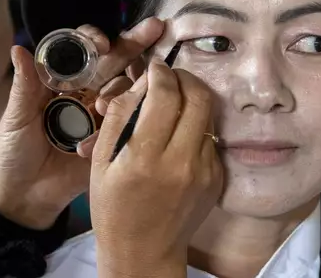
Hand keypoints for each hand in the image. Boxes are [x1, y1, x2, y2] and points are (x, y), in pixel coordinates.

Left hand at [0, 18, 163, 229]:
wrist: (26, 197)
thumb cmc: (15, 152)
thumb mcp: (16, 118)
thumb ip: (24, 86)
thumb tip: (19, 48)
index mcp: (64, 82)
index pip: (84, 51)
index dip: (95, 40)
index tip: (103, 44)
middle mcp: (89, 92)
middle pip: (116, 61)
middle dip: (135, 43)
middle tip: (156, 28)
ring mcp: (106, 115)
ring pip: (127, 90)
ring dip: (124, 91)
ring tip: (102, 109)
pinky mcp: (116, 137)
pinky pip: (131, 121)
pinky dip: (129, 119)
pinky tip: (111, 128)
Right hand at [90, 61, 223, 276]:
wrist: (145, 251)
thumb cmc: (115, 208)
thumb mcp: (102, 162)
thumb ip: (120, 117)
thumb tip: (141, 84)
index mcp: (146, 158)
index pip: (165, 95)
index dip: (161, 73)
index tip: (155, 68)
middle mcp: (182, 162)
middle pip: (198, 97)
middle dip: (185, 77)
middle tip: (171, 77)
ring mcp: (206, 171)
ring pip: (208, 115)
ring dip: (192, 100)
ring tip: (175, 103)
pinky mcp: (218, 178)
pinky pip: (211, 137)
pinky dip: (196, 126)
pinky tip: (181, 134)